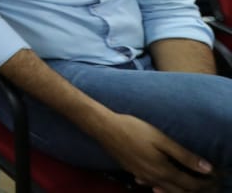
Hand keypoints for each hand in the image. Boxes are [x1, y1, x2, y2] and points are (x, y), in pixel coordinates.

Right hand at [96, 113, 216, 191]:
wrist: (104, 128)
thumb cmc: (134, 129)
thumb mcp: (161, 139)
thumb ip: (183, 155)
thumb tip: (206, 168)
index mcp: (163, 170)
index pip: (190, 185)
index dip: (203, 183)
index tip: (211, 177)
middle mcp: (153, 178)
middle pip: (179, 191)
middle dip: (193, 189)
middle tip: (201, 181)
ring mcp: (142, 176)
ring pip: (165, 190)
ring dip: (178, 188)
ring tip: (185, 182)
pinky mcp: (133, 172)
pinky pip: (152, 184)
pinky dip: (161, 186)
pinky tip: (159, 181)